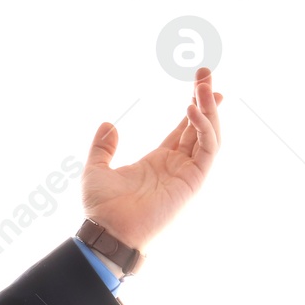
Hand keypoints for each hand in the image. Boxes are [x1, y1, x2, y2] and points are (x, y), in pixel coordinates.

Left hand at [82, 66, 222, 252]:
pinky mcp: (193, 181)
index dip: (193, 106)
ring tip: (203, 85)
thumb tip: (108, 124)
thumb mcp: (96, 170)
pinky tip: (191, 110)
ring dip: (209, 109)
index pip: (184, 128)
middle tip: (205, 72)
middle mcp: (178, 165)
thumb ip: (103, 147)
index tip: (199, 83)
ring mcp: (188, 173)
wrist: (107, 232)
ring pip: (209, 134)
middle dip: (206, 99)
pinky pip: (206, 150)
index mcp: (159, 161)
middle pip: (200, 126)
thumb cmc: (102, 208)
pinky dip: (204, 128)